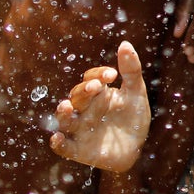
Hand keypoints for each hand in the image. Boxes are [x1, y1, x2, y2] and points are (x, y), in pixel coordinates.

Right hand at [49, 42, 151, 171]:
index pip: (91, 79)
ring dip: (63, 113)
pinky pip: (64, 147)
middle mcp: (84, 109)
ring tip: (66, 106)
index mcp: (97, 94)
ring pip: (65, 119)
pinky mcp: (79, 150)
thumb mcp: (135, 94)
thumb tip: (125, 43)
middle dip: (84, 91)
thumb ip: (131, 71)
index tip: (112, 75)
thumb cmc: (133, 118)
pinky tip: (57, 137)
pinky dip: (58, 143)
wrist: (136, 148)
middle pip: (77, 97)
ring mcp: (80, 129)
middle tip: (95, 86)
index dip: (98, 75)